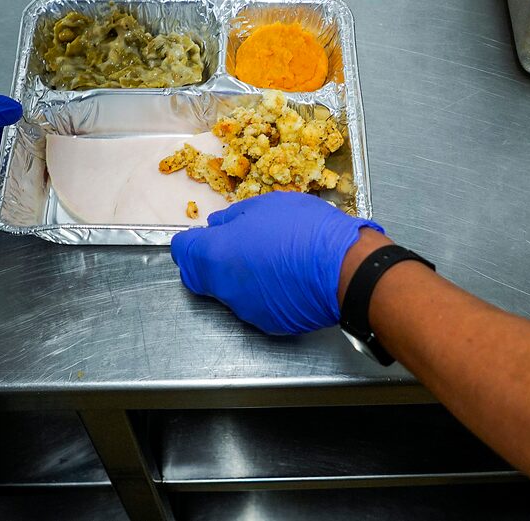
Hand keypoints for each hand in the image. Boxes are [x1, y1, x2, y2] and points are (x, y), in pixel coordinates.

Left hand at [171, 191, 383, 334]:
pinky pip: (257, 305)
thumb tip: (219, 226)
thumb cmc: (306, 230)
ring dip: (242, 276)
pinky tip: (288, 278)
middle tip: (240, 245)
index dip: (191, 241)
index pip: (183, 252)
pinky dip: (264, 292)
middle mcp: (224, 288)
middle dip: (213, 261)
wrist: (346, 270)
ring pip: (231, 291)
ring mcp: (246, 310)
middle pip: (203, 276)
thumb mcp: (266, 206)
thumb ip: (234, 218)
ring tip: (274, 259)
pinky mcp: (269, 324)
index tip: (205, 235)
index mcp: (217, 255)